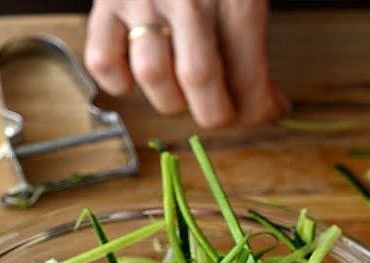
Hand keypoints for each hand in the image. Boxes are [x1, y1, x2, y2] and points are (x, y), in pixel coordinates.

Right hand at [85, 0, 288, 127]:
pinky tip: (138, 78)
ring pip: (153, 76)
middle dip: (215, 113)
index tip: (263, 111)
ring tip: (183, 94)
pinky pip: (103, 59)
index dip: (258, 109)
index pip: (248, 76)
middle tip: (222, 110)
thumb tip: (266, 103)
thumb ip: (255, 41)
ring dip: (171, 101)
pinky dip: (119, 82)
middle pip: (200, 81)